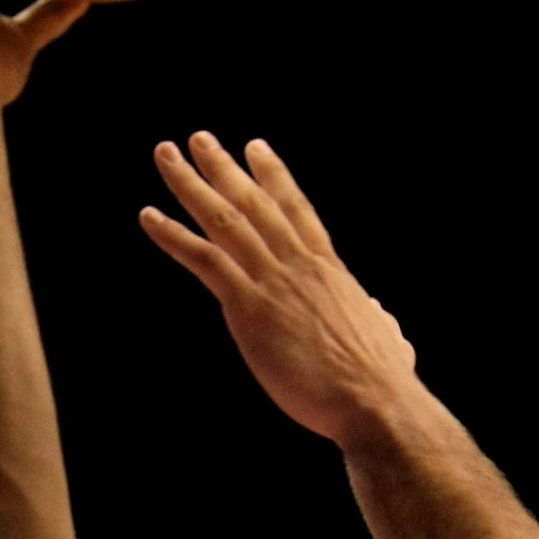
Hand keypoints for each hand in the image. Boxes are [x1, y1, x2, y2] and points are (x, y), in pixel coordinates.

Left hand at [138, 133, 418, 443]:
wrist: (372, 398)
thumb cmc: (383, 379)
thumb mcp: (389, 338)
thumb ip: (379, 320)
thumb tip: (380, 315)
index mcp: (329, 270)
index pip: (296, 210)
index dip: (274, 177)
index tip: (256, 149)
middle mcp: (299, 264)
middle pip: (256, 202)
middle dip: (224, 167)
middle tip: (199, 139)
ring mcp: (273, 282)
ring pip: (226, 219)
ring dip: (191, 184)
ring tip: (165, 155)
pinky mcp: (250, 308)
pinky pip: (205, 260)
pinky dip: (174, 236)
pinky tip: (149, 216)